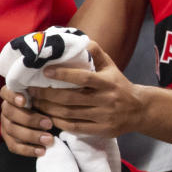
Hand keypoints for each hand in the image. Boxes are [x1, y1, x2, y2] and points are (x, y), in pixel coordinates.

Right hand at [0, 84, 54, 156]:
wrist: (46, 117)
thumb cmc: (48, 99)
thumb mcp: (48, 92)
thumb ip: (47, 90)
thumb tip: (59, 83)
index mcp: (13, 94)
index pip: (6, 92)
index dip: (13, 96)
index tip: (25, 101)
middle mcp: (7, 108)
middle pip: (11, 114)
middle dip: (30, 120)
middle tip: (49, 124)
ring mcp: (6, 124)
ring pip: (13, 130)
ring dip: (32, 136)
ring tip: (49, 139)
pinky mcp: (9, 138)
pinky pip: (14, 146)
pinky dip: (28, 150)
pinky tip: (41, 151)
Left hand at [27, 42, 144, 137]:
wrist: (139, 110)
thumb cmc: (120, 85)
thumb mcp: (112, 67)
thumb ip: (96, 54)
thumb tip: (81, 41)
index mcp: (108, 82)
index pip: (83, 77)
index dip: (63, 74)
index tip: (45, 71)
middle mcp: (106, 99)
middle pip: (71, 98)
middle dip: (47, 94)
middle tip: (31, 90)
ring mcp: (103, 116)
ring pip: (69, 114)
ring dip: (48, 109)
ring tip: (35, 102)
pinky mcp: (101, 130)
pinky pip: (74, 127)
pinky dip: (58, 122)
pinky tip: (48, 116)